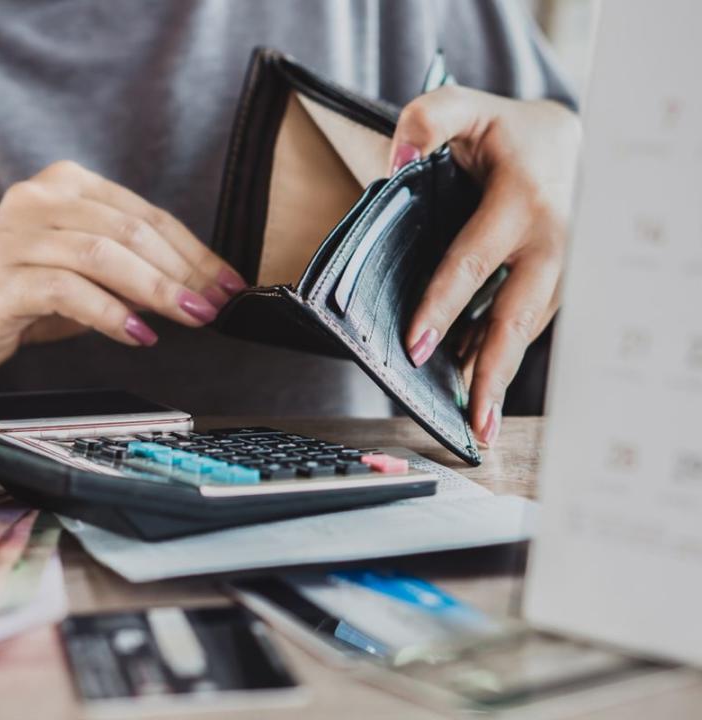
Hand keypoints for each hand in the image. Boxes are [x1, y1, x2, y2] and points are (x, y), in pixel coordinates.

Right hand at [0, 161, 245, 373]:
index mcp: (66, 185)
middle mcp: (38, 199)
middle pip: (129, 230)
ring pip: (102, 254)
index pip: (146, 214)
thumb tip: (198, 288)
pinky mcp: (1, 279)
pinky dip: (110, 313)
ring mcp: (15, 236)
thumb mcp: (85, 270)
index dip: (194, 251)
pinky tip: (137, 334)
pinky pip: (66, 290)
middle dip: (183, 270)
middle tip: (214, 304)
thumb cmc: (24, 291)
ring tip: (188, 316)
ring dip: (155, 289)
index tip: (227, 283)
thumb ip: (132, 267)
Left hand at [388, 86, 580, 445]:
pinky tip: (477, 381)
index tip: (416, 346)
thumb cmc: (506, 131)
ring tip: (473, 419)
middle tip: (473, 423)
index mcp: (524, 200)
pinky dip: (502, 353)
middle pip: (517, 317)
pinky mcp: (557, 283)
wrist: (568, 139)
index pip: (473, 262)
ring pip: (525, 329)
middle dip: (493, 372)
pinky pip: (526, 323)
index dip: (442, 306)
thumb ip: (426, 119)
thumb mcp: (465, 106)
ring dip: (498, 373)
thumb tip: (391, 162)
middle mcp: (550, 241)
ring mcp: (560, 267)